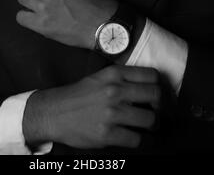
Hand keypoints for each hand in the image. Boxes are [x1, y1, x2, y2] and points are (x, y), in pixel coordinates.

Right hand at [23, 65, 160, 149]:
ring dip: (152, 125)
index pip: (151, 76)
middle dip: (158, 106)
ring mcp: (112, 113)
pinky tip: (137, 137)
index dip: (157, 86)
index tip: (154, 94)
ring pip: (150, 119)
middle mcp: (115, 90)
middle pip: (155, 96)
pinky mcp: (107, 134)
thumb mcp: (100, 77)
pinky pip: (137, 139)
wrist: (55, 112)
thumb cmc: (79, 94)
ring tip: (147, 126)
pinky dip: (141, 140)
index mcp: (114, 74)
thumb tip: (146, 86)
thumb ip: (122, 78)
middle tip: (154, 111)